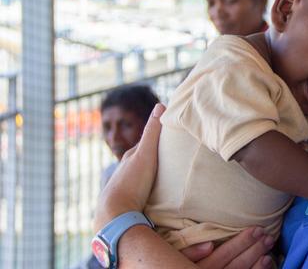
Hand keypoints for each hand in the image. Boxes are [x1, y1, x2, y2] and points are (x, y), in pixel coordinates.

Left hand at [94, 102, 165, 231]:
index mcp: (130, 158)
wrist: (116, 215)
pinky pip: (144, 192)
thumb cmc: (131, 182)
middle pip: (145, 161)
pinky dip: (153, 190)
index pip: (147, 144)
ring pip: (144, 177)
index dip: (160, 139)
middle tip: (177, 157)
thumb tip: (160, 105)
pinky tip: (161, 195)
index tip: (175, 137)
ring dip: (156, 176)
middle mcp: (126, 171)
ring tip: (173, 177)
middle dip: (159, 158)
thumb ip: (152, 132)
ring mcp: (127, 188)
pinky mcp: (130, 203)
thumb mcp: (145, 154)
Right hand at [181, 228, 274, 268]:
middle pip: (236, 265)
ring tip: (269, 253)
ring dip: (257, 266)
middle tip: (268, 237)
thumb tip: (209, 245)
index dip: (242, 242)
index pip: (224, 254)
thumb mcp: (174, 256)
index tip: (256, 229)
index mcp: (198, 268)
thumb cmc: (170, 263)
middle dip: (254, 250)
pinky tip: (265, 266)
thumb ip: (189, 252)